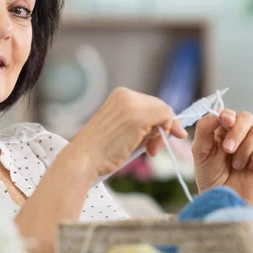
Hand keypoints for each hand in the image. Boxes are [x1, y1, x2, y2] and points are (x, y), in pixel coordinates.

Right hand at [69, 87, 187, 179]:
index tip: (157, 139)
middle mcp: (126, 95)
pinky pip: (167, 117)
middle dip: (164, 127)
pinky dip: (167, 132)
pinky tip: (152, 147)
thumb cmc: (100, 150)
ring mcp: (133, 104)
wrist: (84, 158)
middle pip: (159, 106)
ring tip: (149, 150)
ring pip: (165, 112)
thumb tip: (167, 126)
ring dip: (162, 134)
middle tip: (153, 149)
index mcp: (119, 96)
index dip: (160, 121)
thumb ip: (140, 124)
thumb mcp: (122, 130)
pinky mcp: (139, 116)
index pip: (150, 103)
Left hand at [192, 109, 252, 203]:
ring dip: (244, 150)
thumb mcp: (200, 151)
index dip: (229, 115)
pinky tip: (249, 168)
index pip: (231, 114)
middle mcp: (242, 134)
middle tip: (227, 149)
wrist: (222, 198)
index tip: (226, 121)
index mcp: (225, 130)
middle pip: (247, 118)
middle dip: (237, 132)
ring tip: (235, 165)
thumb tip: (216, 112)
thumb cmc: (210, 175)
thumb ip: (204, 129)